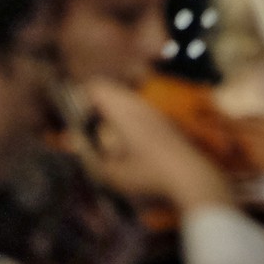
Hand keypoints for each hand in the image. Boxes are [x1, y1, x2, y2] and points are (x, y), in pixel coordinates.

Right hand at [77, 79, 232, 211]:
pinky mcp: (163, 120)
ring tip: (106, 140)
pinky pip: (137, 110)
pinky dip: (126, 120)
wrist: (190, 176)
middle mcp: (138, 104)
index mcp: (123, 111)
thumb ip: (89, 156)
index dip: (80, 99)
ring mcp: (153, 110)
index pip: (96, 87)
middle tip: (87, 130)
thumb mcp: (112, 173)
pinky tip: (128, 145)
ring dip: (111, 114)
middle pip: (109, 91)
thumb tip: (72, 143)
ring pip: (124, 101)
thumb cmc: (149, 174)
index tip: (76, 121)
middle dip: (94, 107)